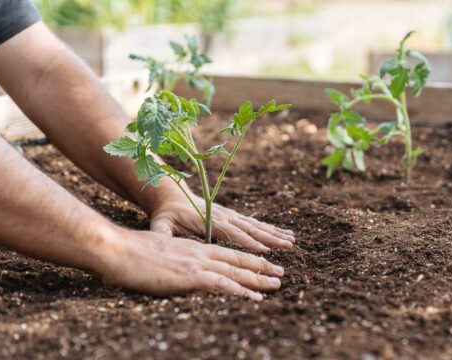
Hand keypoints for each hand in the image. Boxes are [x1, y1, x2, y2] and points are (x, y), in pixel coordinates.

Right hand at [98, 228, 284, 299]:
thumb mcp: (158, 255)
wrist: (117, 249)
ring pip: (235, 271)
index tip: (263, 264)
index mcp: (193, 248)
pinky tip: (254, 299)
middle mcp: (199, 253)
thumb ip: (173, 263)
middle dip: (261, 267)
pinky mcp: (189, 275)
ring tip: (277, 284)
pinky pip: (222, 284)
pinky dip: (240, 291)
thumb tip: (177, 271)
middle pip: (237, 260)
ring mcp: (196, 263)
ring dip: (258, 279)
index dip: (247, 259)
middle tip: (281, 274)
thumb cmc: (130, 254)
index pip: (227, 254)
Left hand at [149, 192, 294, 252]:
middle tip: (288, 247)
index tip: (264, 251)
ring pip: (255, 225)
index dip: (247, 242)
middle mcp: (222, 216)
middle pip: (249, 229)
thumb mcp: (159, 224)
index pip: (230, 233)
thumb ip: (161, 234)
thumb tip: (159, 242)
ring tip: (292, 240)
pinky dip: (270, 228)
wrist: (171, 195)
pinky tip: (284, 233)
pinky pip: (254, 223)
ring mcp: (229, 215)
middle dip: (269, 239)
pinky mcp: (232, 216)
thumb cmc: (165, 214)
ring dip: (274, 233)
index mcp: (207, 221)